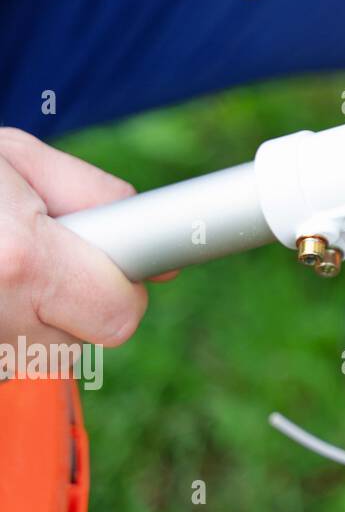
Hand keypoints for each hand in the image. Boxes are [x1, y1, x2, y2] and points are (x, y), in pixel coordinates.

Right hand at [0, 128, 148, 364]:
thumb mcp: (14, 157)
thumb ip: (97, 199)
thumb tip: (161, 253)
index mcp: (18, 261)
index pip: (119, 315)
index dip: (123, 286)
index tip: (115, 261)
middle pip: (84, 338)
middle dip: (78, 294)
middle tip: (41, 250)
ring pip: (42, 350)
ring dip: (35, 310)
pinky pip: (3, 353)